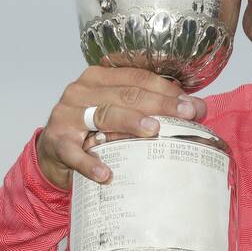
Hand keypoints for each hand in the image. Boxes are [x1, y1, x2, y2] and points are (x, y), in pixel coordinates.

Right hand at [36, 67, 205, 189]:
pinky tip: (106, 172)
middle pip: (127, 94)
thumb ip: (152, 107)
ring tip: (153, 131)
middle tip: (185, 116)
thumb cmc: (92, 130)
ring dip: (130, 122)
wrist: (54, 153)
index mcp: (99, 77)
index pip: (138, 78)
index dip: (167, 90)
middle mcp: (82, 91)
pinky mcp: (56, 141)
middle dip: (160, 104)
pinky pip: (73, 152)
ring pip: (104, 114)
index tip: (192, 105)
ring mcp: (67, 115)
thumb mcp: (121, 113)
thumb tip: (197, 108)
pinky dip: (89, 162)